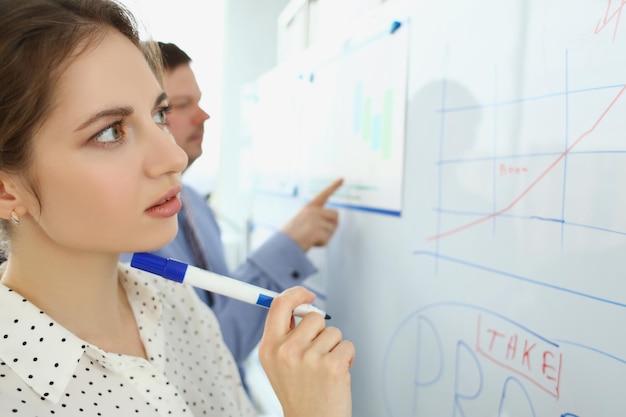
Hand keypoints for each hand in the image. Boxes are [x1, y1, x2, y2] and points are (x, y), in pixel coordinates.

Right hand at [258, 286, 354, 416]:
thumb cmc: (299, 393)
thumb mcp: (278, 363)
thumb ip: (285, 334)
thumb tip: (301, 305)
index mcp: (269, 348)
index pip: (280, 304)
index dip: (296, 293)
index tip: (308, 295)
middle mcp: (286, 351)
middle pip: (313, 316)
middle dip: (321, 331)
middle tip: (317, 353)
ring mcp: (309, 358)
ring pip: (333, 332)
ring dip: (334, 347)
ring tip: (325, 369)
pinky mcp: (332, 366)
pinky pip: (347, 345)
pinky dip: (347, 358)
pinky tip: (336, 375)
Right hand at [281, 178, 342, 251]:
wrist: (281, 246)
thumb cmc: (290, 236)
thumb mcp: (300, 220)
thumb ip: (314, 218)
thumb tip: (332, 222)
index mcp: (308, 207)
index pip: (324, 194)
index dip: (334, 186)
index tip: (342, 179)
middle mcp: (313, 211)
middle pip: (335, 216)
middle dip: (332, 225)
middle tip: (320, 233)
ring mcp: (315, 220)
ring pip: (333, 229)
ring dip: (325, 236)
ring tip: (311, 238)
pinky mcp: (317, 231)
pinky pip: (327, 239)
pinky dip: (321, 244)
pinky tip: (310, 243)